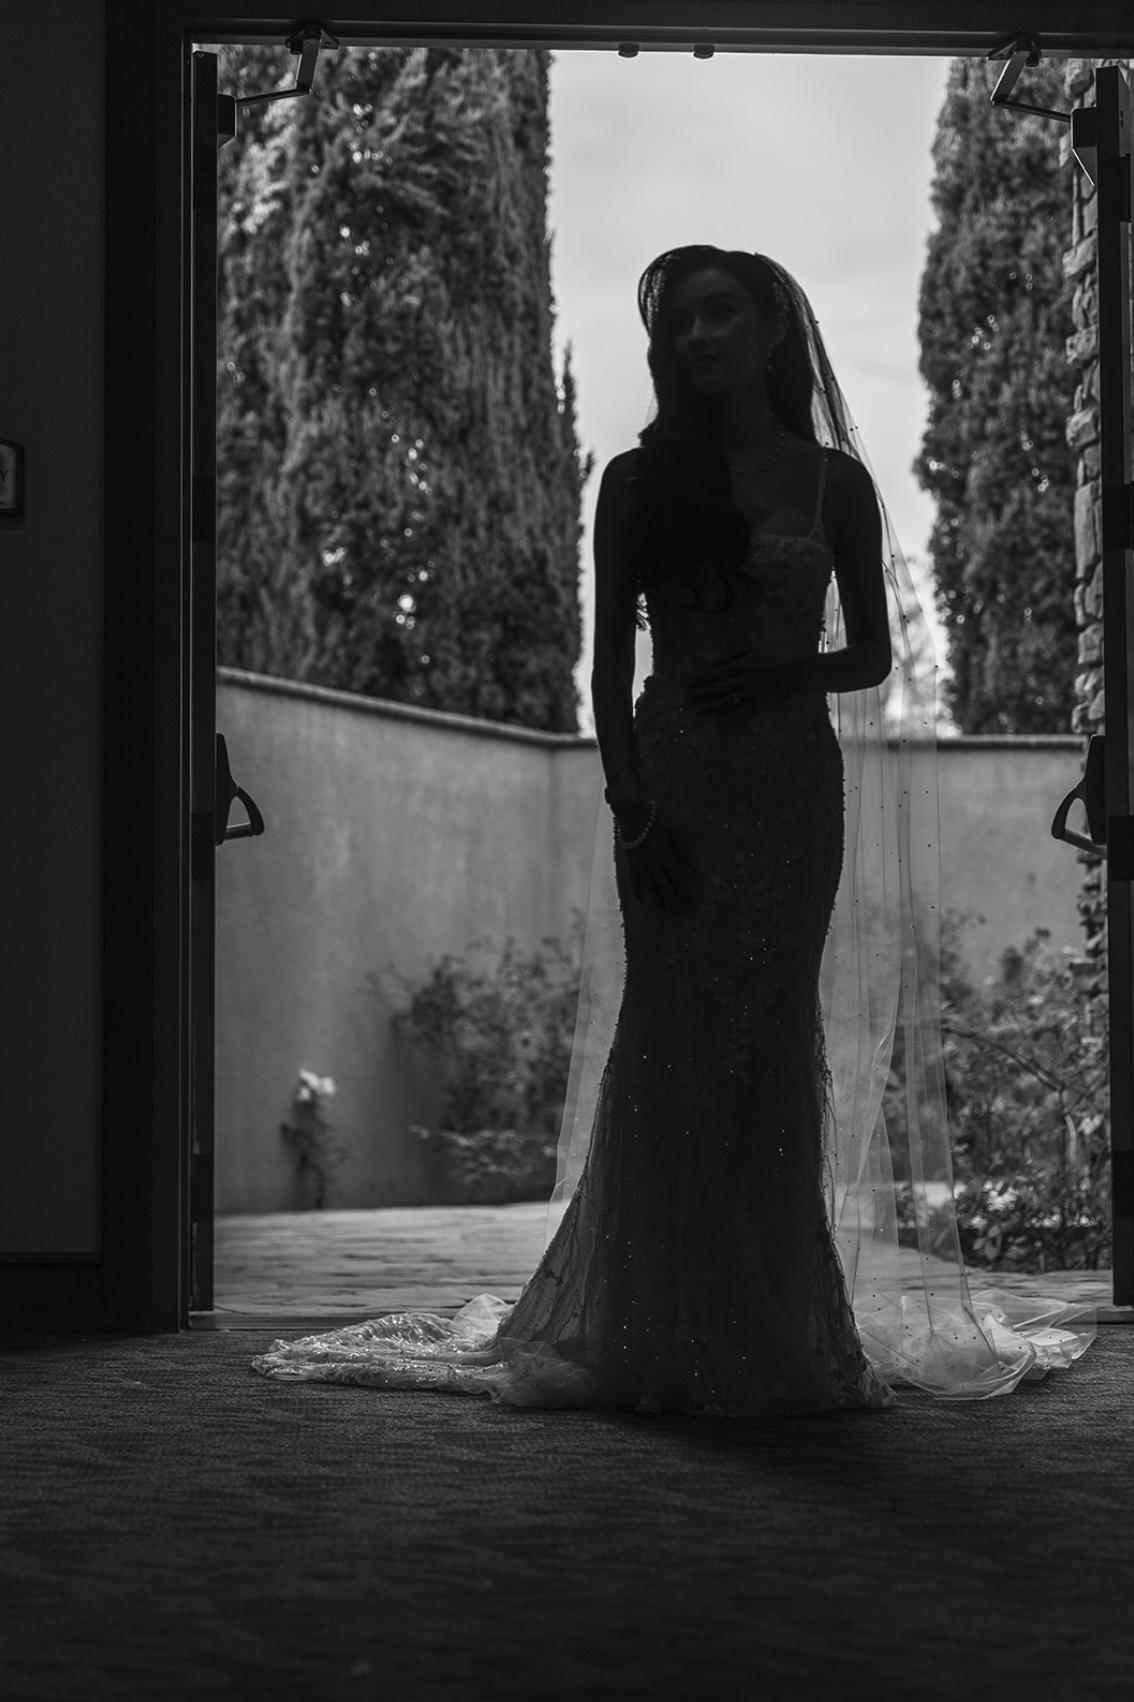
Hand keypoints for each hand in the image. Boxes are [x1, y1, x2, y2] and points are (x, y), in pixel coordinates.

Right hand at [615, 801, 695, 914]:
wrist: (631, 812)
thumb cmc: (655, 817)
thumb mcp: (675, 829)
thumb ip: (684, 848)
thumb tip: (694, 865)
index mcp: (666, 855)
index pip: (678, 877)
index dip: (685, 890)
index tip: (692, 902)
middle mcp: (653, 862)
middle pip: (665, 885)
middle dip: (672, 900)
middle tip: (679, 915)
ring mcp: (641, 863)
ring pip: (650, 885)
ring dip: (656, 900)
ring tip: (662, 913)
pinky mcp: (631, 860)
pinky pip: (634, 878)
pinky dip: (637, 889)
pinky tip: (639, 900)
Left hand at [687, 643, 805, 717]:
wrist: (795, 668)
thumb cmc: (774, 654)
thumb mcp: (753, 646)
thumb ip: (732, 653)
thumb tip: (713, 661)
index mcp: (739, 666)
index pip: (714, 674)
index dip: (699, 679)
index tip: (687, 683)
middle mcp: (742, 681)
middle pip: (716, 689)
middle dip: (699, 694)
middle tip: (685, 700)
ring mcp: (750, 693)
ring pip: (725, 702)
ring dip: (709, 707)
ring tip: (696, 711)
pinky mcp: (758, 702)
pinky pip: (741, 711)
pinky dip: (729, 716)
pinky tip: (718, 719)